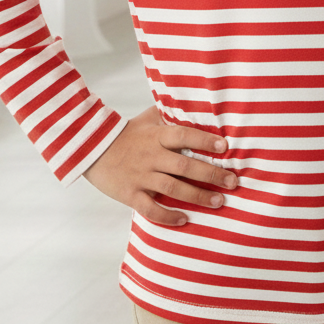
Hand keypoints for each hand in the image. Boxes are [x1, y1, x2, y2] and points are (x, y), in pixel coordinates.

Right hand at [83, 105, 235, 225]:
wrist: (90, 148)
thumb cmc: (126, 132)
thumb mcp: (147, 118)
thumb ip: (169, 113)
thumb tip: (195, 104)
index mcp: (156, 136)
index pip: (184, 135)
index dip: (205, 141)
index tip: (225, 147)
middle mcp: (151, 156)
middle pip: (184, 166)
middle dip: (211, 174)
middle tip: (233, 182)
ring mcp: (140, 176)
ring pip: (172, 188)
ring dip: (197, 196)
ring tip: (218, 202)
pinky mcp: (130, 194)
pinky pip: (150, 209)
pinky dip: (168, 216)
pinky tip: (184, 219)